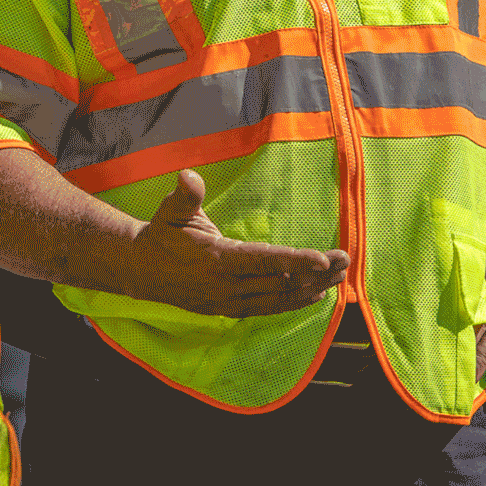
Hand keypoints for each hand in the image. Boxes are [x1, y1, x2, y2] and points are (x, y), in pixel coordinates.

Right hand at [123, 169, 350, 317]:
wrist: (140, 271)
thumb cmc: (161, 235)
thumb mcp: (169, 211)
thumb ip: (185, 195)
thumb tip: (188, 175)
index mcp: (216, 259)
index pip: (264, 261)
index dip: (296, 260)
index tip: (323, 259)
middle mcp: (227, 285)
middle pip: (281, 281)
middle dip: (317, 273)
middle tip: (345, 260)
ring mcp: (229, 301)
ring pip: (279, 298)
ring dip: (313, 288)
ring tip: (339, 277)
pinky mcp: (230, 310)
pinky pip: (269, 308)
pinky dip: (294, 303)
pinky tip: (317, 296)